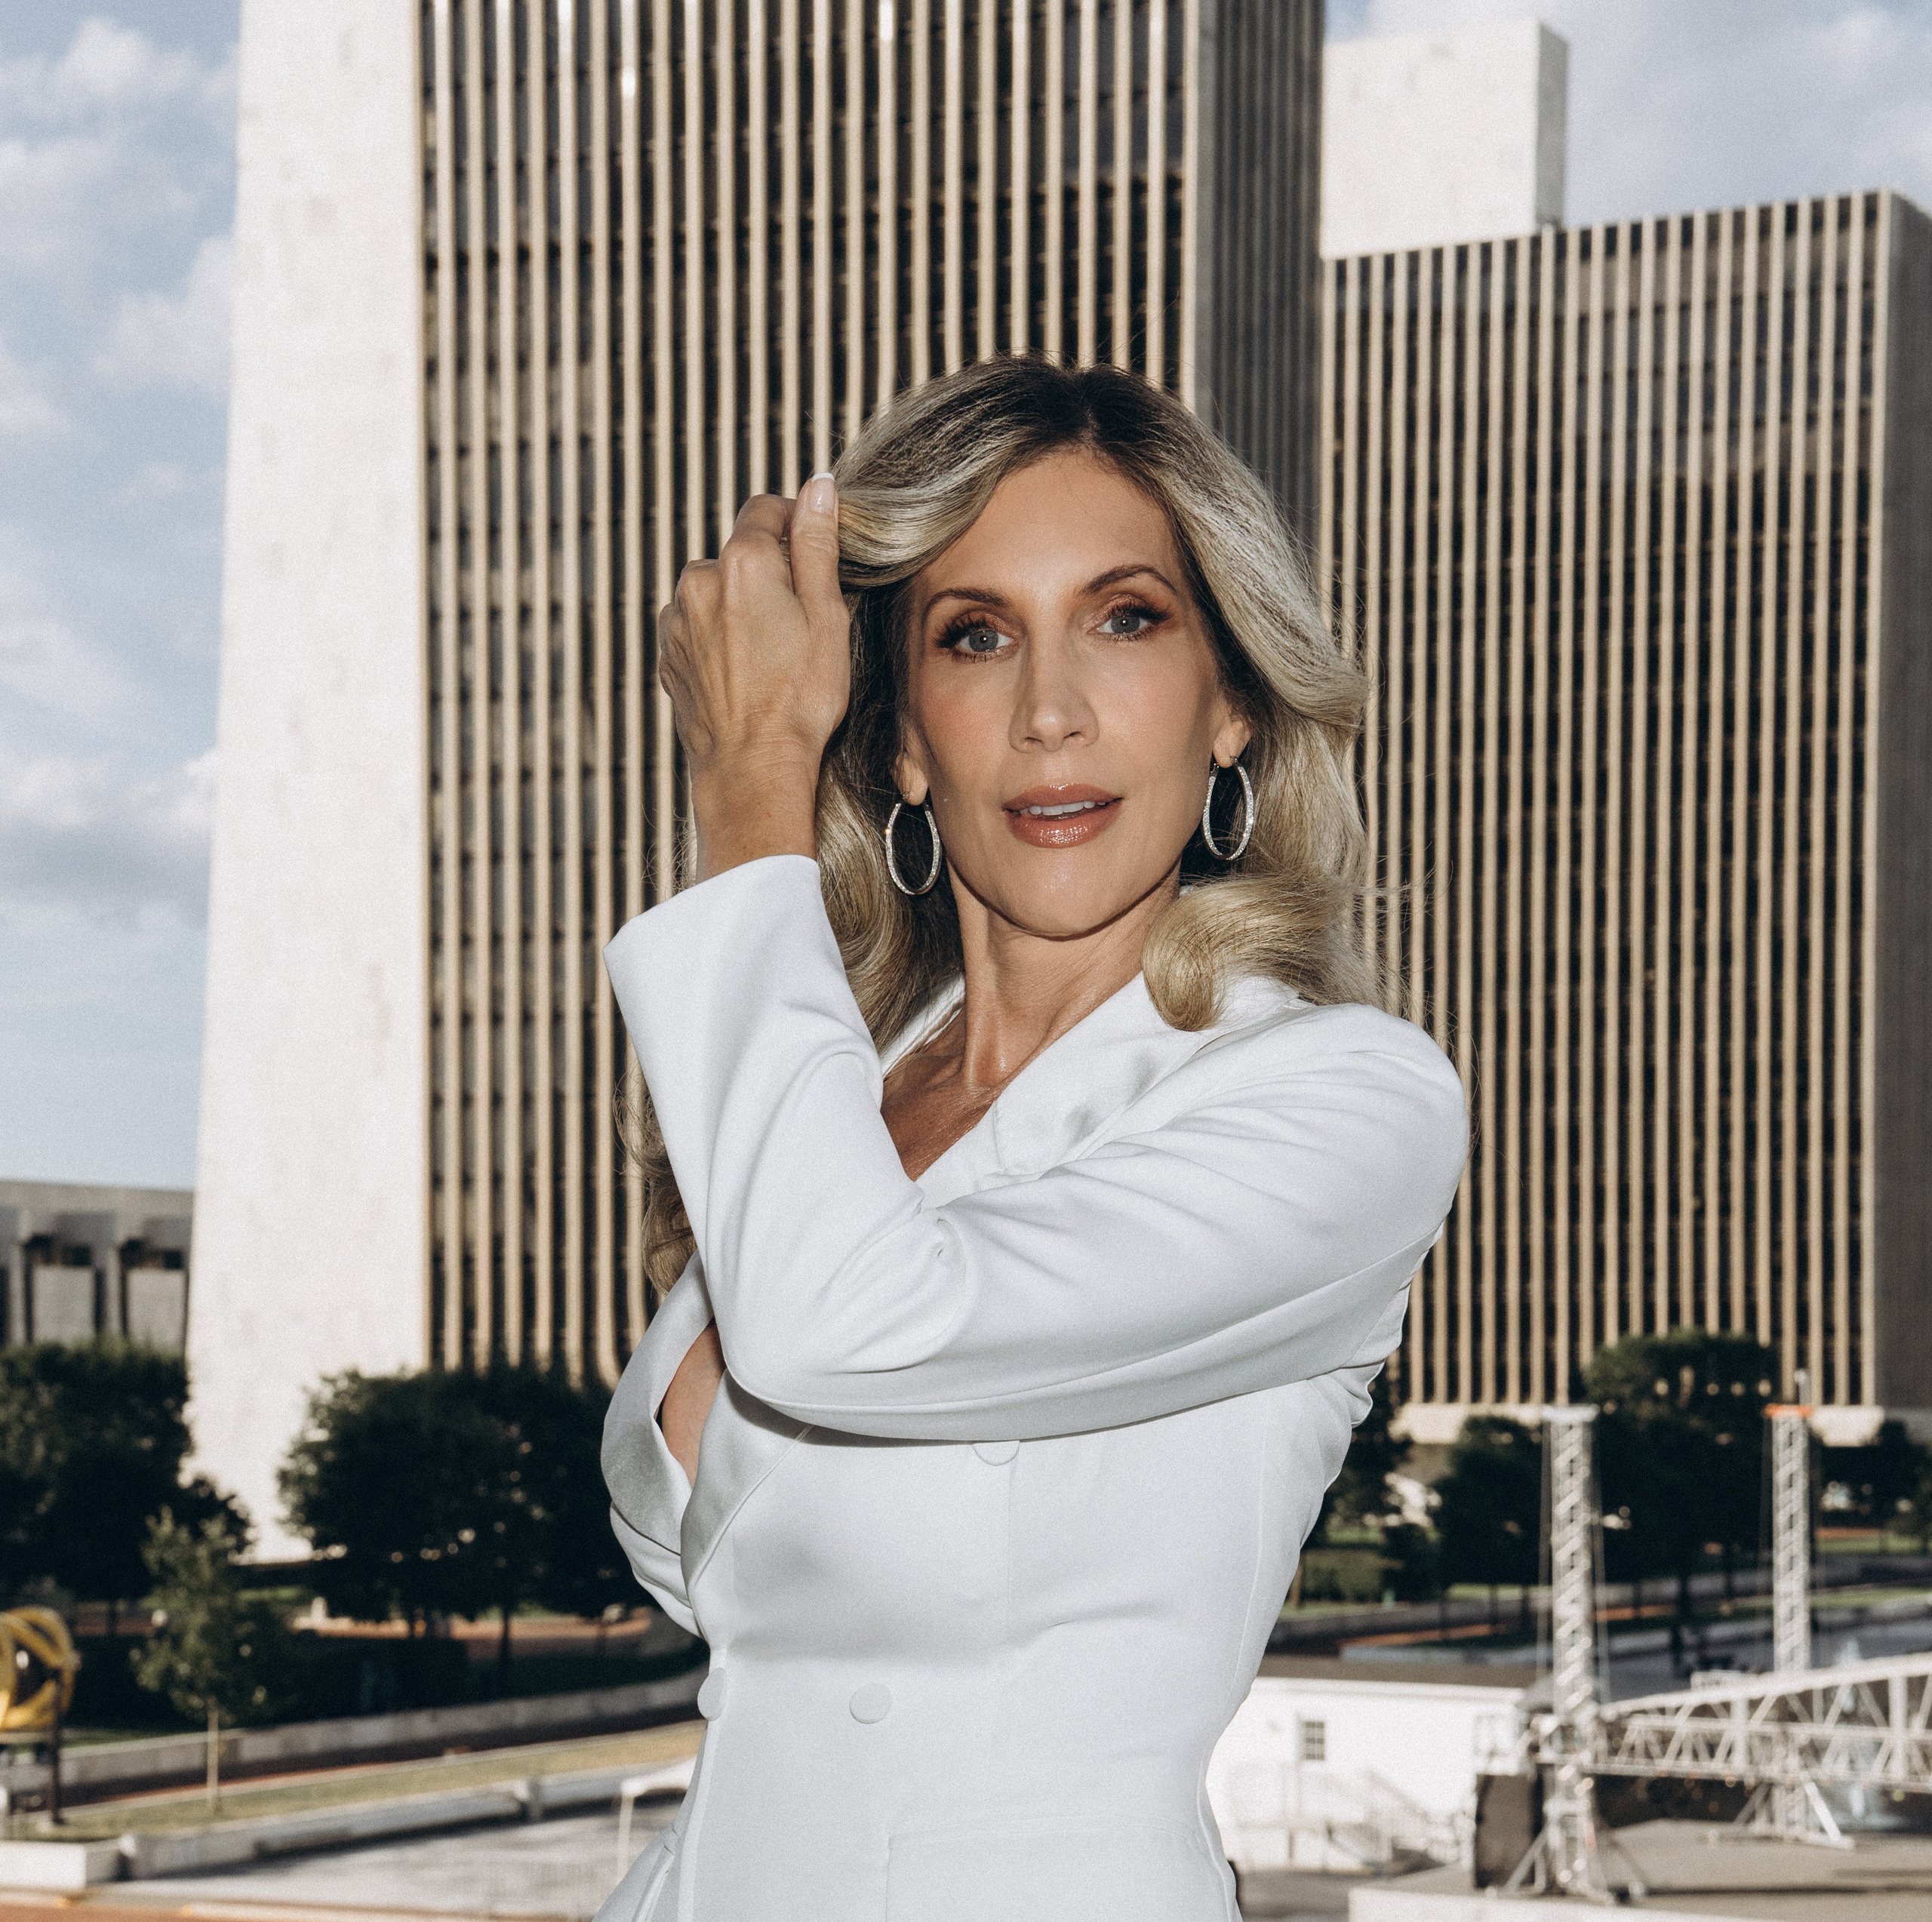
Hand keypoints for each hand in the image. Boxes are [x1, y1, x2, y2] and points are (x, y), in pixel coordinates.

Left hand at [658, 476, 849, 878]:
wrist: (752, 766)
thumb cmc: (799, 698)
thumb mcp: (826, 616)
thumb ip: (817, 545)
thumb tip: (818, 487)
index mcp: (742, 563)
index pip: (765, 510)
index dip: (794, 524)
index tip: (813, 551)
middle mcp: (697, 582)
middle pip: (738, 554)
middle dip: (767, 573)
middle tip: (799, 619)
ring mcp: (676, 620)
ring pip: (714, 591)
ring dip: (739, 605)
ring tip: (770, 652)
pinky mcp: (667, 655)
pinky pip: (696, 627)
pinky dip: (718, 637)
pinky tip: (746, 671)